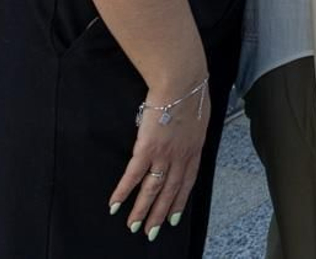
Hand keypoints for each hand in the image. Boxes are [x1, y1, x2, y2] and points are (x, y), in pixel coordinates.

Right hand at [109, 78, 210, 240]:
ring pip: (153, 189)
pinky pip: (133, 175)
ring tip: (133, 226)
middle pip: (170, 191)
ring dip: (142, 210)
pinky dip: (124, 191)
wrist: (182, 83)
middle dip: (160, 215)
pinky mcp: (147, 148)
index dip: (179, 201)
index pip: (187, 182)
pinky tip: (116, 204)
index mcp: (194, 149)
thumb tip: (187, 132)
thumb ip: (192, 130)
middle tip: (151, 232)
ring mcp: (164, 154)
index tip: (174, 218)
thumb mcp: (200, 115)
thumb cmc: (192, 92)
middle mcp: (181, 156)